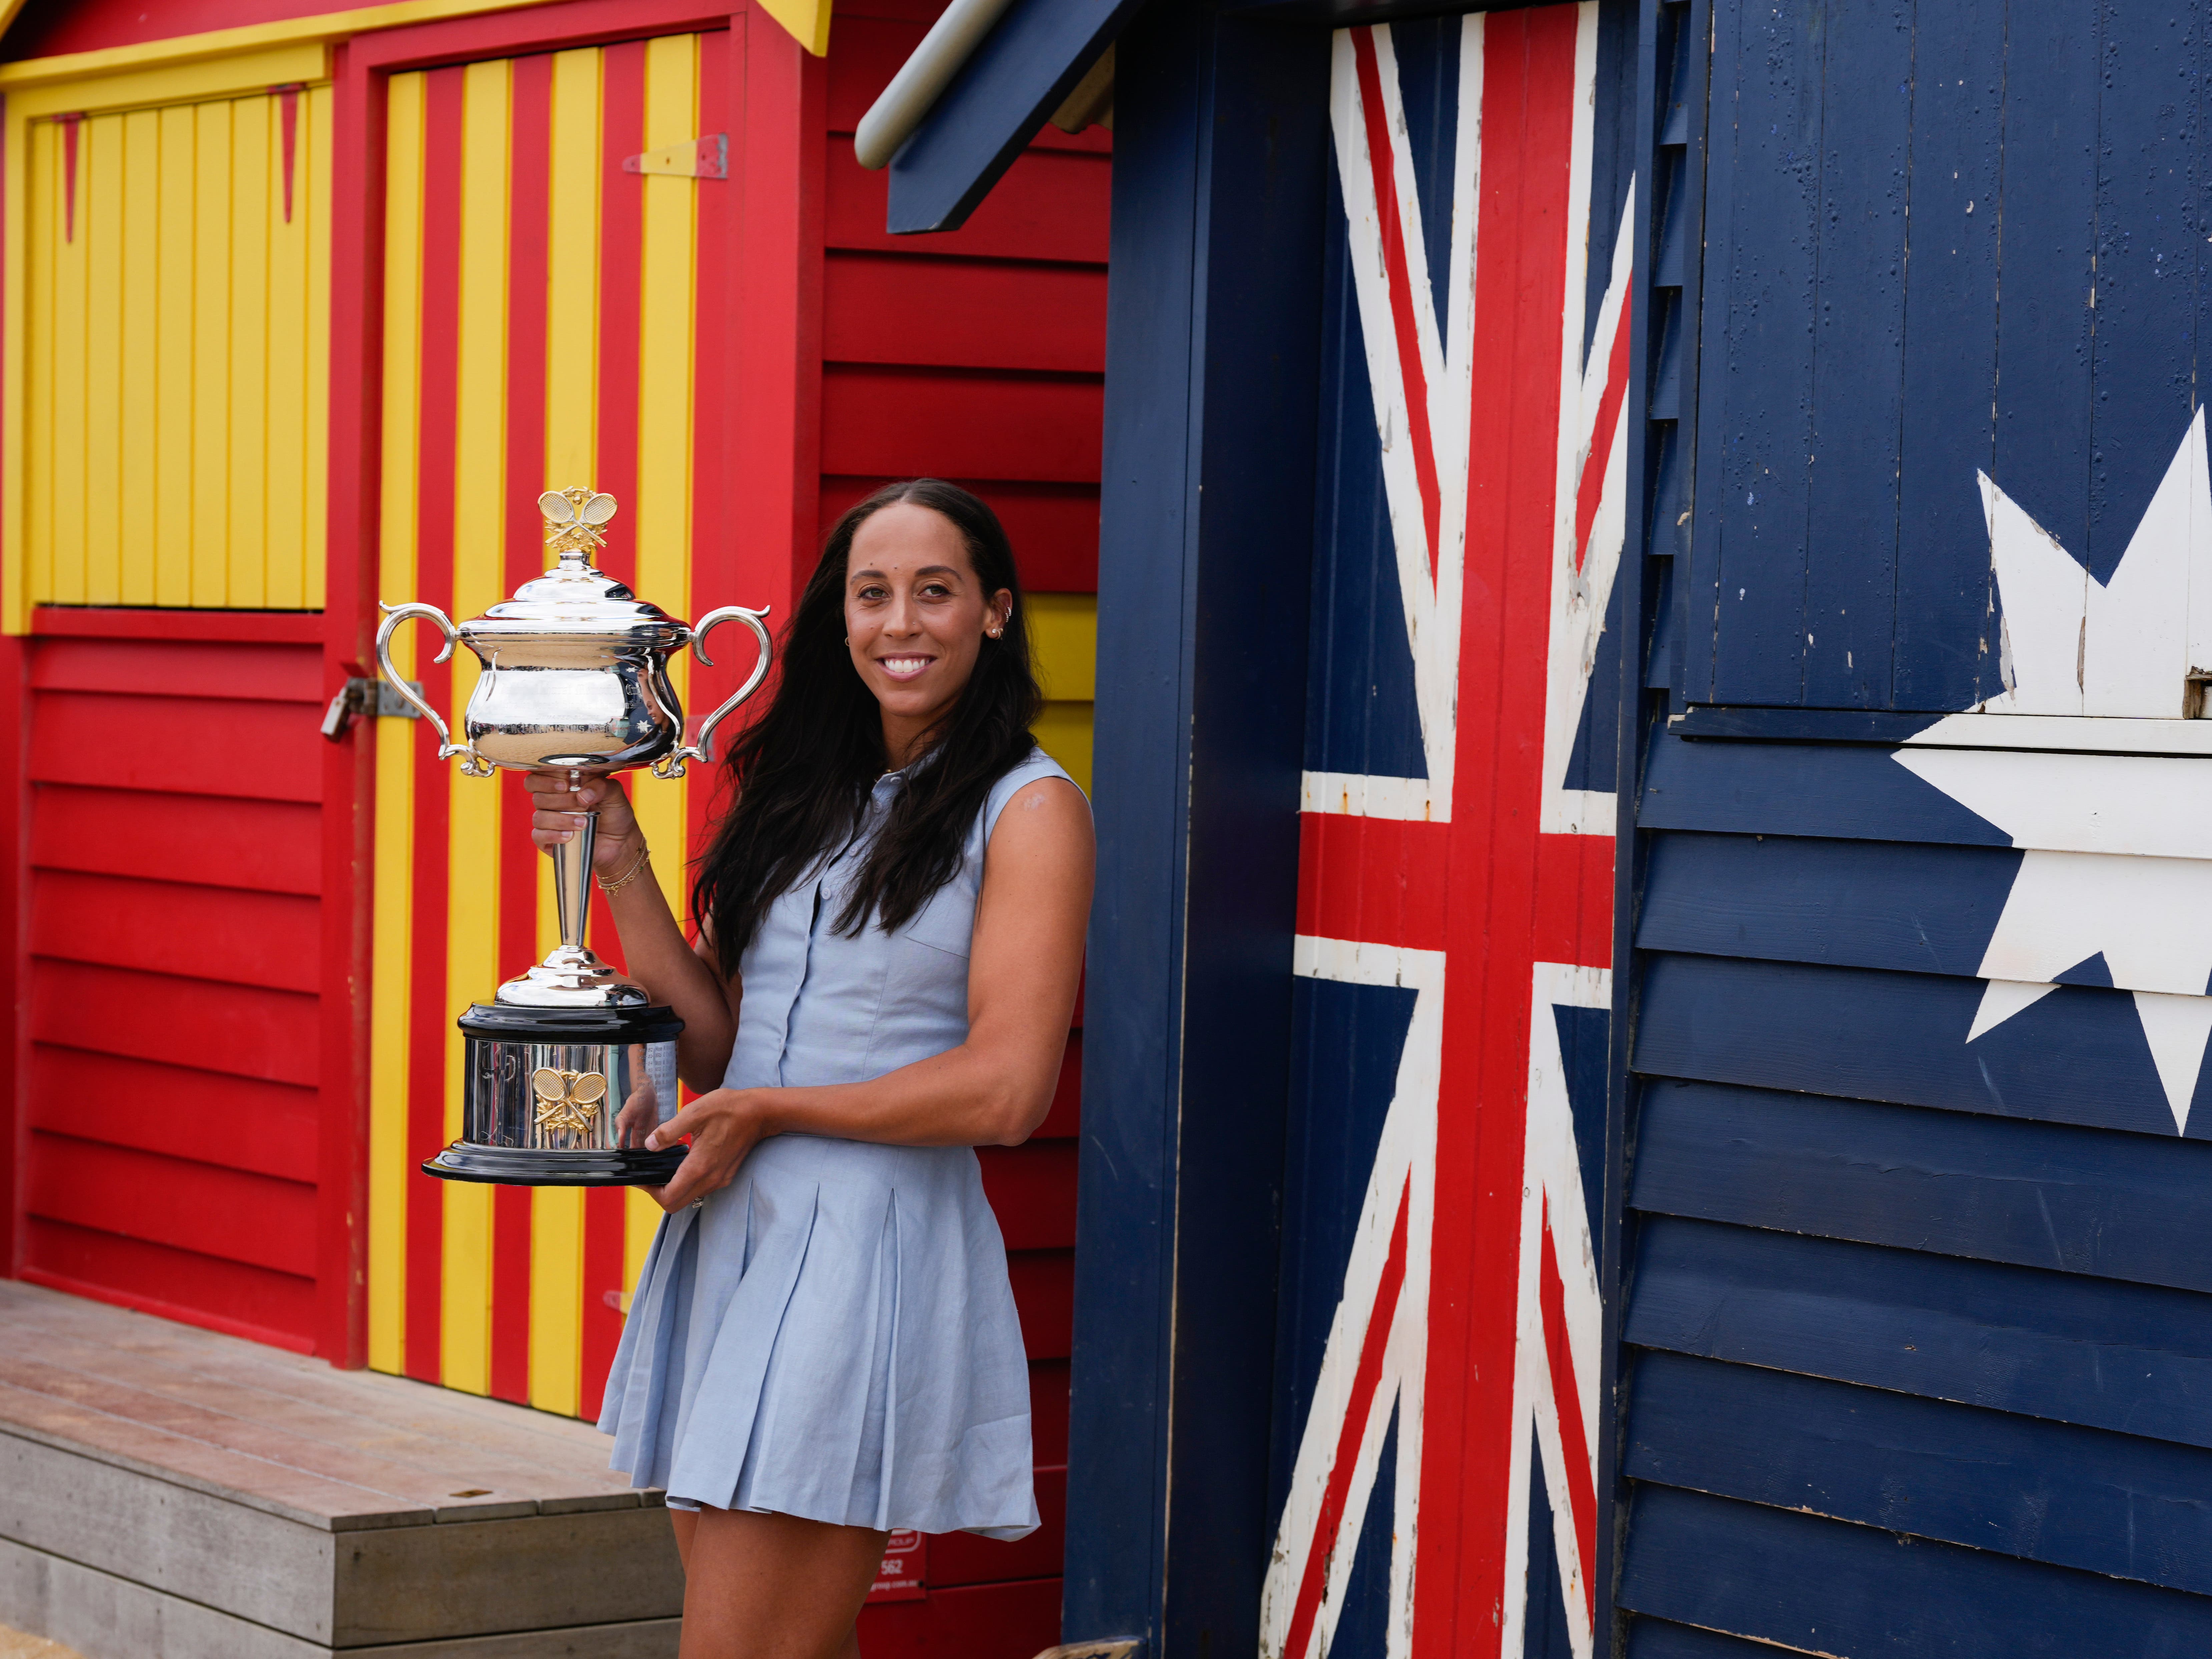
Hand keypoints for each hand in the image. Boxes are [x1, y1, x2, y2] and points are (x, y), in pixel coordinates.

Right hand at [526, 768, 640, 876]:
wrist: (621, 841)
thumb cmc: (614, 813)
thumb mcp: (614, 794)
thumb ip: (601, 786)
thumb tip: (582, 794)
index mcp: (561, 786)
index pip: (536, 779)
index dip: (545, 780)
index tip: (566, 785)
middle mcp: (551, 803)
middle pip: (537, 797)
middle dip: (560, 801)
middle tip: (580, 804)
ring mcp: (549, 822)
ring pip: (539, 817)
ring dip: (561, 819)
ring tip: (583, 823)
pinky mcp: (548, 841)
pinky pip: (539, 836)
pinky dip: (554, 835)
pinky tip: (570, 836)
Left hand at [642, 1088, 772, 1210]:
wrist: (760, 1113)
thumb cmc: (729, 1109)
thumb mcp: (694, 1112)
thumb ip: (669, 1131)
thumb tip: (650, 1145)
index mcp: (699, 1166)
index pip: (668, 1197)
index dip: (650, 1191)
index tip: (642, 1177)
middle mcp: (710, 1179)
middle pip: (676, 1204)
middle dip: (659, 1193)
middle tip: (650, 1174)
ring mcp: (719, 1179)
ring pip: (689, 1197)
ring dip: (673, 1189)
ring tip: (663, 1167)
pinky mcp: (725, 1175)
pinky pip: (700, 1188)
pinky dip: (686, 1183)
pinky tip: (683, 1163)